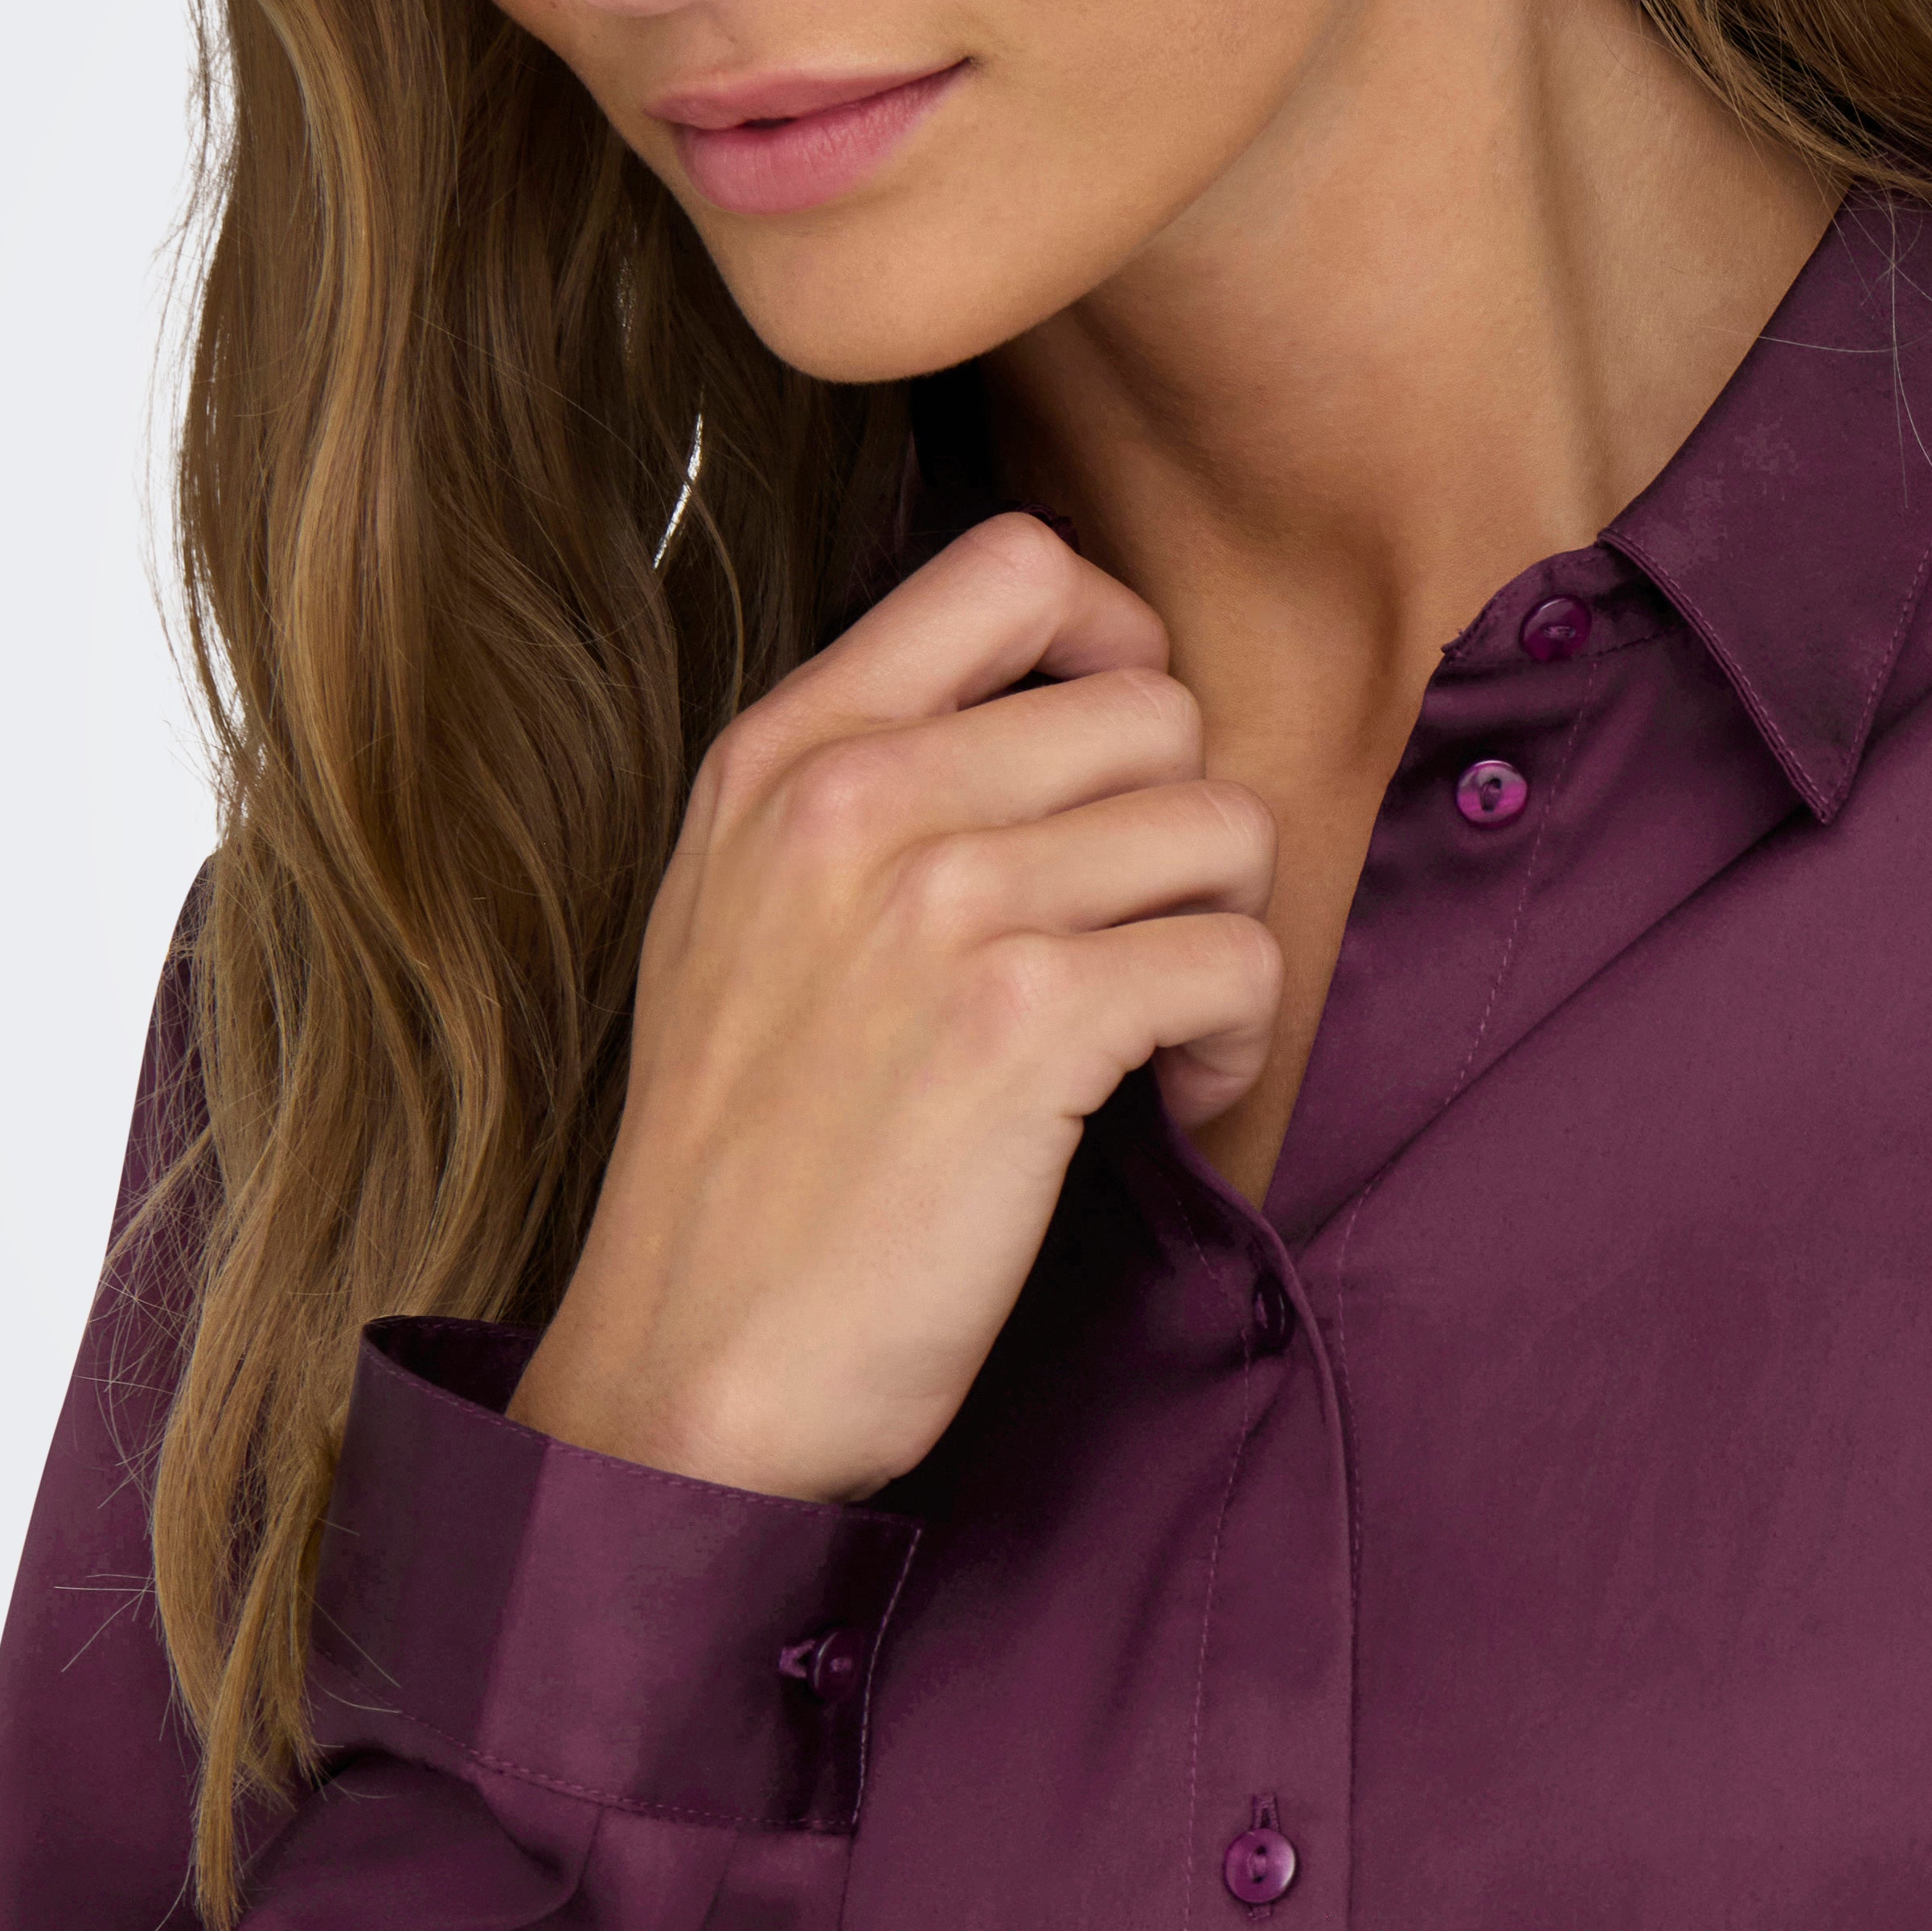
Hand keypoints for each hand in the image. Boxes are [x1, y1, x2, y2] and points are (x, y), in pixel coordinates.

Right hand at [505, 511, 1281, 1501]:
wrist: (696, 1366)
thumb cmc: (742, 1156)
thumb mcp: (736, 911)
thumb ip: (860, 781)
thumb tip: (1055, 695)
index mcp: (783, 752)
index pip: (1016, 564)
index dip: (1115, 644)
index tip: (1111, 764)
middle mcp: (856, 799)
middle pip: (1152, 703)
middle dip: (1181, 825)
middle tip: (1139, 935)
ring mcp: (940, 905)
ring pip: (1218, 824)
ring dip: (1220, 933)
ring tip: (1156, 1027)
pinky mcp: (1027, 1026)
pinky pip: (1235, 957)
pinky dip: (1234, 1036)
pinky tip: (1171, 1096)